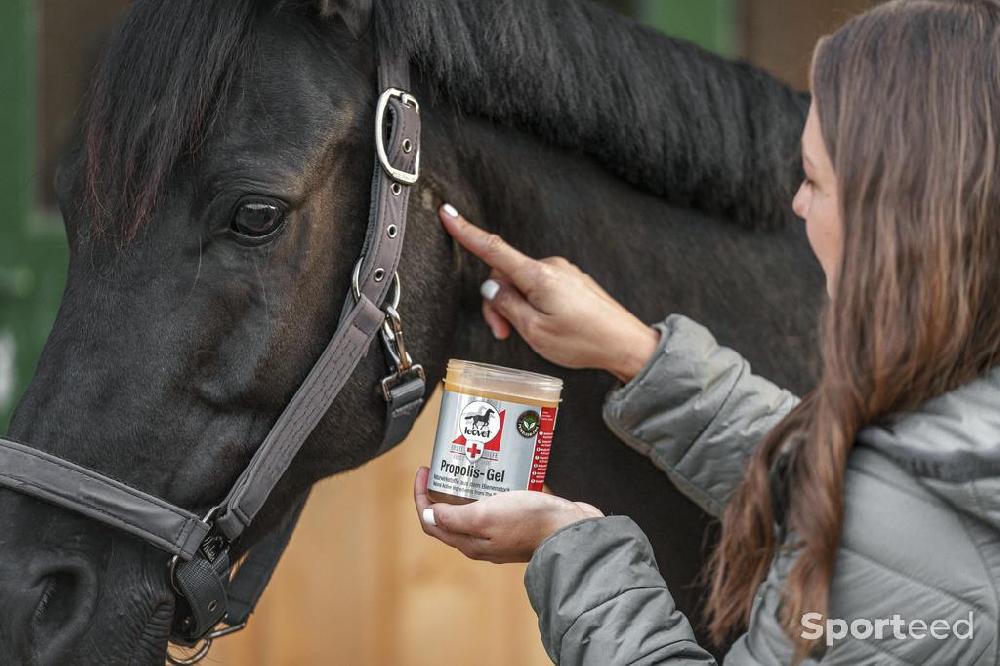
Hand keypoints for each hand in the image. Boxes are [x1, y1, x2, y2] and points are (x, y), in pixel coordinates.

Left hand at [413, 467, 602, 562]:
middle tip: (444, 466)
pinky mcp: (516, 525)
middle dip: (440, 492)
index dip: (421, 497)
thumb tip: (429, 514)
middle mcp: (480, 541)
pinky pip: (492, 508)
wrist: (569, 530)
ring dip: (463, 491)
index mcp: (469, 541)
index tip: (424, 472)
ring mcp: (499, 534)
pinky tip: (494, 477)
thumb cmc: (529, 522)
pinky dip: (486, 492)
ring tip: (467, 467)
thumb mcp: (485, 515)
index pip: (431, 522)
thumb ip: (455, 517)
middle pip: (448, 517)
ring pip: (470, 512)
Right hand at [440, 204, 659, 382]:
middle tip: (504, 332)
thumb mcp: (534, 331)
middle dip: (498, 303)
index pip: (493, 249)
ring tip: (529, 333)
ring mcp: (563, 273)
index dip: (467, 232)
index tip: (448, 213)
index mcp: (538, 276)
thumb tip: (491, 288)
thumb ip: (507, 306)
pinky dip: (533, 304)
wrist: (625, 344)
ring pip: (522, 283)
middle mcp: (551, 267)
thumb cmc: (585, 341)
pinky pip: (540, 286)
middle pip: (505, 275)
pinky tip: (547, 325)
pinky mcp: (572, 281)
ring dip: (517, 307)